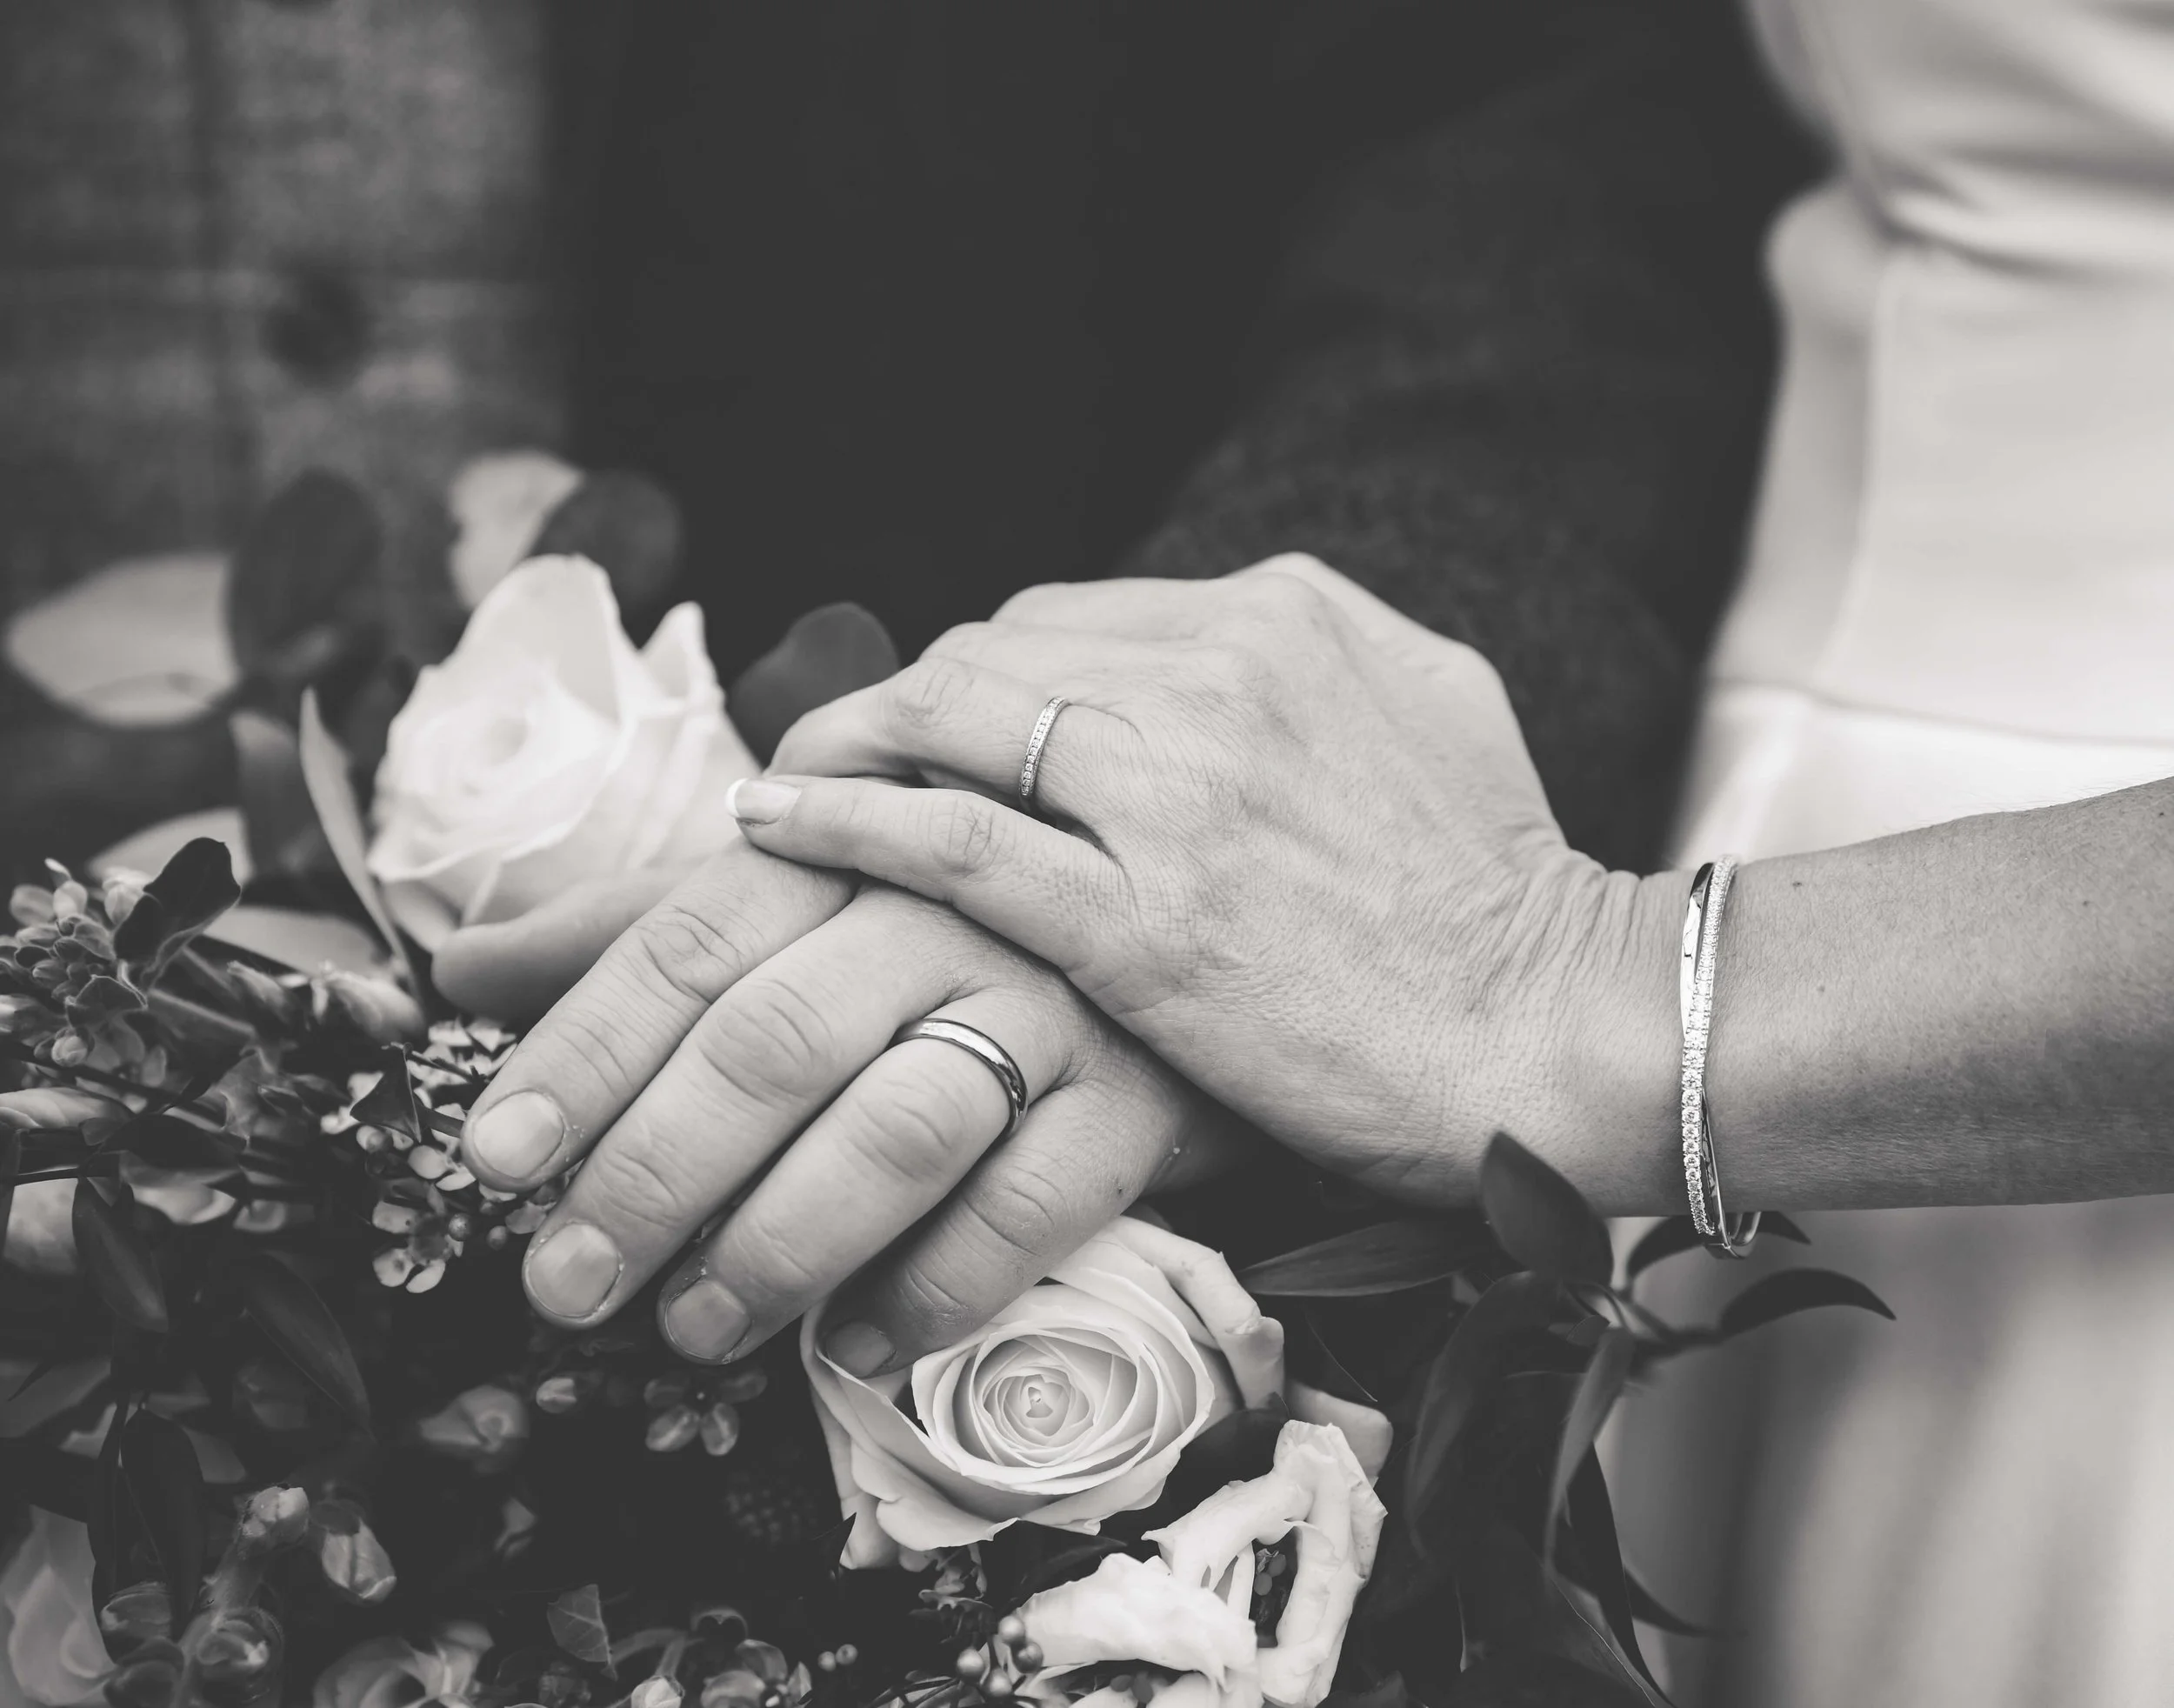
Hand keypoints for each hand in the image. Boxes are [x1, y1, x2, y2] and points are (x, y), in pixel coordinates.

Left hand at [436, 841, 1241, 1375]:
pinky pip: (1034, 1206)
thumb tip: (461, 969)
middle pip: (778, 1041)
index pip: (689, 942)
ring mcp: (1049, 1005)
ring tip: (696, 1329)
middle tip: (568, 1284)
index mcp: (841, 848)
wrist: (1166, 928)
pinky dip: (937, 1286)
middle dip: (657, 1173)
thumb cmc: (937, 927)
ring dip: (782, 1242)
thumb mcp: (789, 902)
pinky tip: (857, 1344)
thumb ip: (633, 933)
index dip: (586, 1051)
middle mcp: (944, 912)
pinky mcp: (1133, 1101)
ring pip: (899, 1126)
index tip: (498, 1157)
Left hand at [730, 556, 1638, 1201]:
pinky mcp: (1144, 917)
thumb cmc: (1498, 890)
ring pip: (955, 720)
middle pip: (994, 652)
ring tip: (794, 783)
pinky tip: (785, 822)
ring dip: (852, 745)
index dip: (982, 672)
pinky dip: (851, 821)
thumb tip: (1226, 636)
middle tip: (849, 759)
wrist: (1556, 1028)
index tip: (938, 726)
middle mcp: (1223, 673)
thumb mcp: (1433, 704)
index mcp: (1285, 614)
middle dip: (908, 706)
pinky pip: (955, 842)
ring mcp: (1179, 792)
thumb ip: (1314, 652)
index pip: (1069, 614)